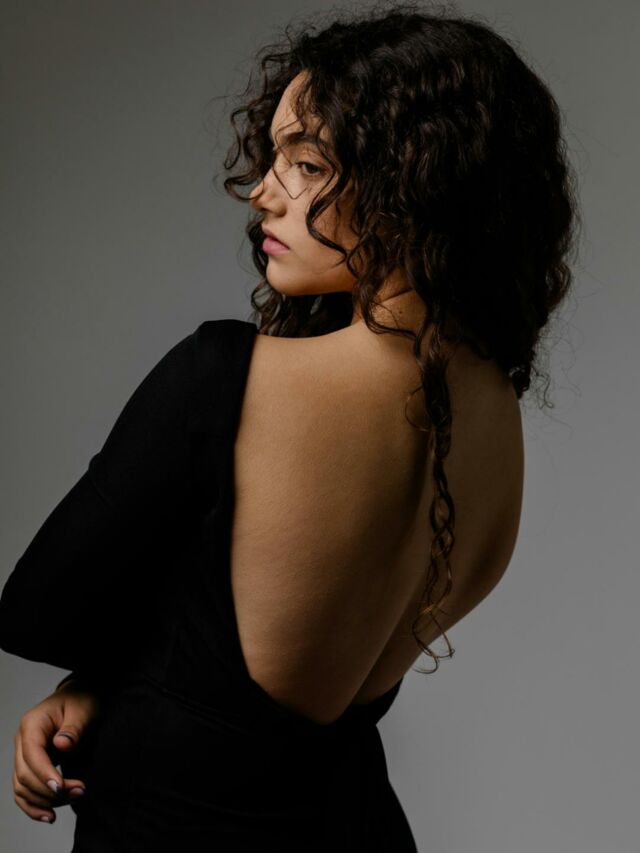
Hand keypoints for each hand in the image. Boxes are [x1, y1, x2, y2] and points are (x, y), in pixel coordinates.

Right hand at [12, 680, 102, 823]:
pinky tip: (49, 815)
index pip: (32, 755)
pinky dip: (33, 805)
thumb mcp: (84, 709)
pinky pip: (24, 791)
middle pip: (25, 775)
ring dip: (45, 800)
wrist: (79, 698)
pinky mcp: (30, 766)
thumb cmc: (81, 701)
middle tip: (79, 791)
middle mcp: (22, 740)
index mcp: (32, 724)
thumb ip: (74, 727)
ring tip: (74, 798)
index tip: (61, 787)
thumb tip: (61, 745)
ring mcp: (23, 754)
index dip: (44, 774)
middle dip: (50, 789)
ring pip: (23, 787)